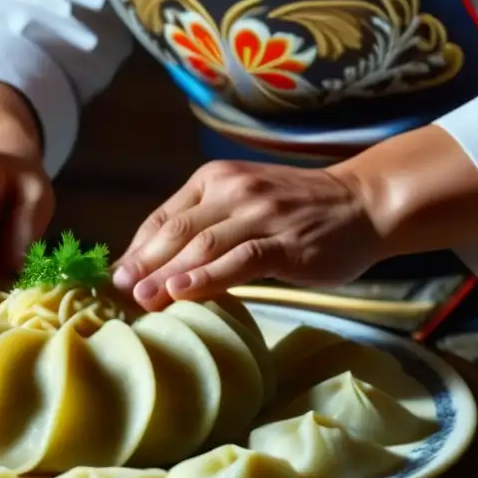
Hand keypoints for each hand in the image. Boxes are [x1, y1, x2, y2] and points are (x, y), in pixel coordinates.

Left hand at [112, 159, 380, 310]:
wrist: (362, 202)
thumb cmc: (297, 209)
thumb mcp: (243, 202)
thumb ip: (204, 224)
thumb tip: (154, 265)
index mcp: (214, 179)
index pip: (164, 218)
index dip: (136, 250)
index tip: (116, 278)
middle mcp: (233, 190)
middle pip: (176, 233)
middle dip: (143, 264)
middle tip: (119, 293)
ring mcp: (260, 215)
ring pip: (202, 246)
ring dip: (166, 274)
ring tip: (141, 299)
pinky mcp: (285, 242)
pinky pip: (239, 260)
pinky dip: (207, 277)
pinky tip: (183, 292)